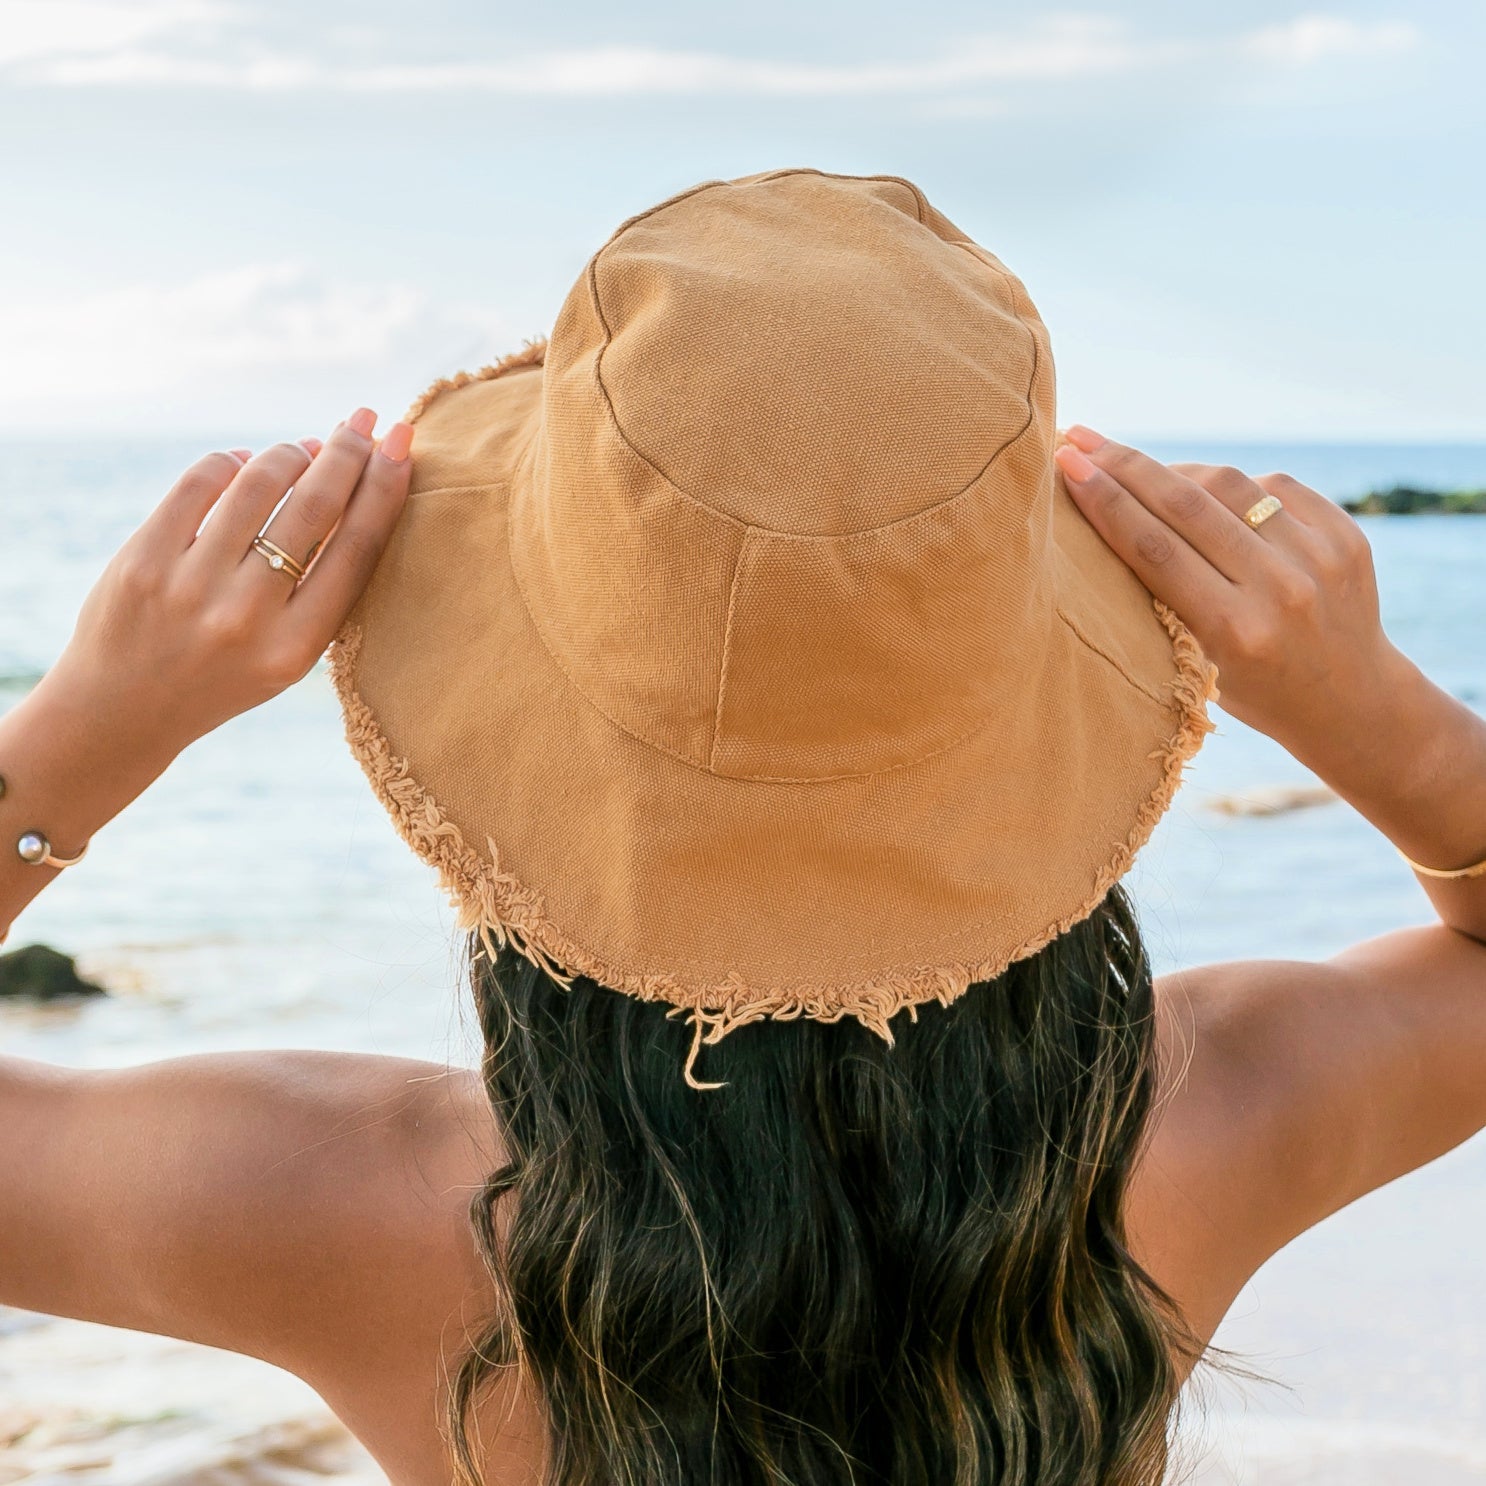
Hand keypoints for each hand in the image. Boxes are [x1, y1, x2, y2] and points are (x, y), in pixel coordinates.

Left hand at [41, 408, 412, 769]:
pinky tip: (242, 463)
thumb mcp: (288, 653)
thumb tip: (354, 489)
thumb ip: (321, 589)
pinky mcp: (142, 561)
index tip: (401, 444)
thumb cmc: (224, 674)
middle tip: (363, 420)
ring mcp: (190, 587)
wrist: (124, 711)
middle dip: (346, 452)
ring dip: (290, 453)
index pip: (357, 547)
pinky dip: (230, 462)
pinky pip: (200, 484)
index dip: (386, 486)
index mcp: (297, 646)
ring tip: (303, 449)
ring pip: (258, 485)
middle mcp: (247, 617)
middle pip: (315, 508)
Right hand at [1051, 426, 1409, 760]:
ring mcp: (1319, 557)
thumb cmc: (1255, 690)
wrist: (1352, 702)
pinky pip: (1273, 486)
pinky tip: (1203, 490)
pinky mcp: (1345, 535)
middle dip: (1124, 466)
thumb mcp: (1200, 664)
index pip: (1154, 548)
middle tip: (1080, 439)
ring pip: (1229, 485)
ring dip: (1174, 470)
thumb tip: (1119, 514)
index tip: (1066, 463)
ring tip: (1136, 468)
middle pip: (1186, 505)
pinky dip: (1230, 486)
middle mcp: (1280, 589)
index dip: (1104, 500)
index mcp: (1234, 632)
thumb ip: (1168, 599)